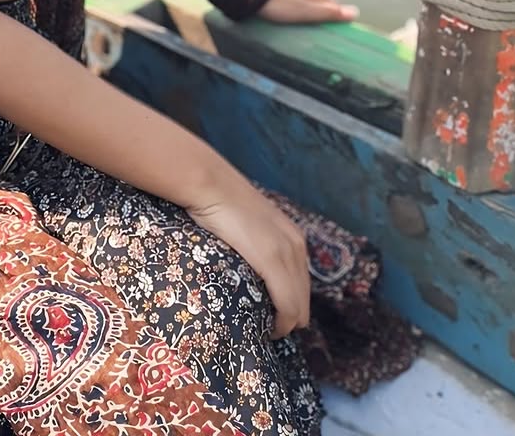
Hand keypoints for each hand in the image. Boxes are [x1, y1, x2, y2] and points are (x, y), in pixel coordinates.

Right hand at [187, 180, 310, 338]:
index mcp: (294, 238)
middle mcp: (297, 246)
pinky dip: (282, 322)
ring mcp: (286, 253)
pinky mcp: (272, 261)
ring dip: (285, 322)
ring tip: (266, 330)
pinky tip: (269, 330)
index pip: (302, 283)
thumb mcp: (250, 226)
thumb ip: (257, 243)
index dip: (290, 304)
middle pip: (304, 298)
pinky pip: (288, 304)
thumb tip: (247, 263)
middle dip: (290, 318)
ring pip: (299, 306)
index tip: (270, 316)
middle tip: (267, 329)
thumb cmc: (221, 203)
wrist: (210, 185)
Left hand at [258, 0, 357, 23]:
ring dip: (311, 9)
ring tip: (306, 23)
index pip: (335, 5)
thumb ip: (330, 12)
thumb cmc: (282, 5)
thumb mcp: (307, 12)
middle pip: (323, 1)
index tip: (335, 31)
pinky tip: (293, 13)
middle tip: (320, 29)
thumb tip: (356, 12)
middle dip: (324, 12)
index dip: (336, 17)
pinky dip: (299, 6)